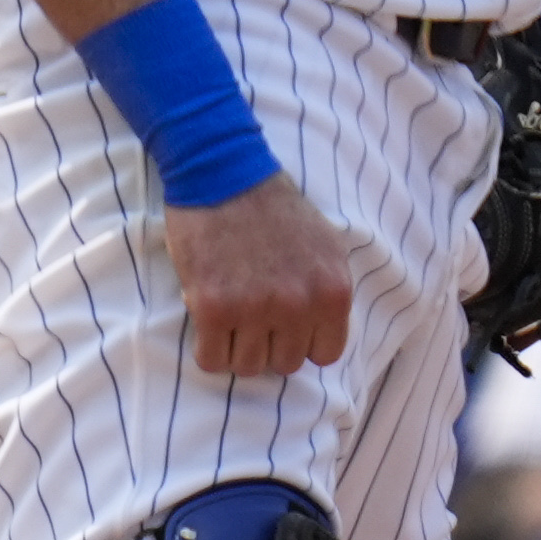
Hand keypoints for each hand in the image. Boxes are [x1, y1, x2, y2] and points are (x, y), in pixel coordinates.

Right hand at [169, 174, 358, 376]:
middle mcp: (299, 305)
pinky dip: (208, 349)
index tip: (284, 326)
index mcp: (332, 291)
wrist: (224, 172)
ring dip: (236, 348)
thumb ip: (326, 291)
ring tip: (229, 319)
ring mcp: (255, 308)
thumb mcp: (326, 246)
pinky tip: (208, 324)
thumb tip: (319, 335)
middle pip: (285, 364)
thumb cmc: (274, 206)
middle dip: (268, 345)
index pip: (325, 355)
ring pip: (248, 367)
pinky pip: (211, 359)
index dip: (302, 342)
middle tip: (251, 318)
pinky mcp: (212, 306)